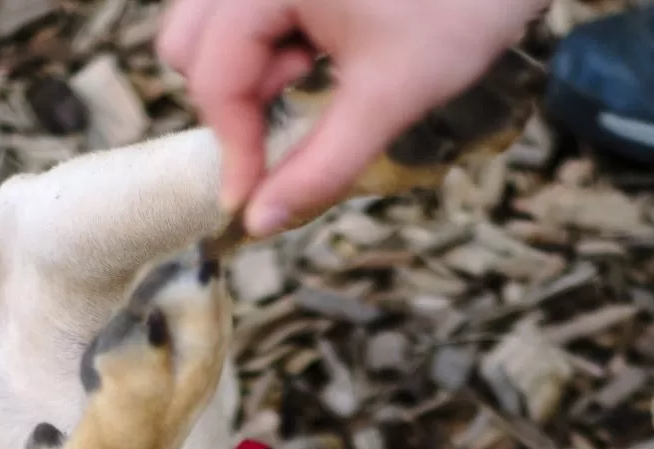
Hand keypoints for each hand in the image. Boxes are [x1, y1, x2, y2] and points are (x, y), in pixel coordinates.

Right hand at [159, 0, 545, 236]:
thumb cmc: (464, 7)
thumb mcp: (389, 97)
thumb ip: (318, 166)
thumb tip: (259, 222)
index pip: (215, 75)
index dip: (231, 145)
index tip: (248, 198)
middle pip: (188, 42)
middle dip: (233, 96)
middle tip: (294, 109)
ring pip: (207, 24)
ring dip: (249, 67)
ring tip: (313, 71)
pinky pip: (241, 8)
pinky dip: (267, 39)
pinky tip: (316, 46)